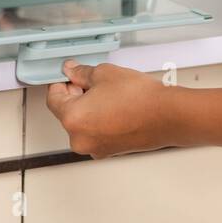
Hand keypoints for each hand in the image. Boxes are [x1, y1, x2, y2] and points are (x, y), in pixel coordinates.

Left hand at [47, 60, 174, 157]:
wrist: (168, 116)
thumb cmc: (140, 99)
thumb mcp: (104, 74)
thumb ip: (81, 73)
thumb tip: (72, 71)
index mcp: (73, 119)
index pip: (53, 98)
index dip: (60, 82)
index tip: (67, 75)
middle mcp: (80, 139)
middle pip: (67, 113)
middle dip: (75, 95)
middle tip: (90, 81)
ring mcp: (95, 148)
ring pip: (82, 124)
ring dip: (89, 108)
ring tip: (109, 93)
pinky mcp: (110, 151)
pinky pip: (96, 133)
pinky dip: (100, 120)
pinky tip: (116, 106)